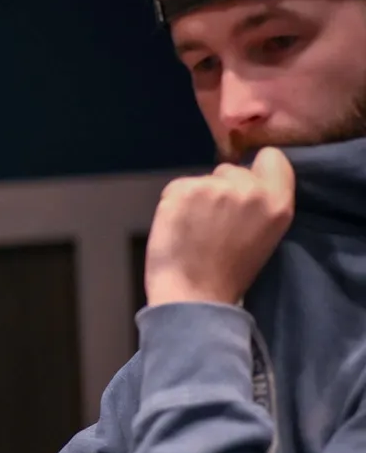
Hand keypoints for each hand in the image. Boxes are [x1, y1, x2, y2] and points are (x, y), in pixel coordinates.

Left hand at [144, 148, 294, 306]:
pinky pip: (178, 186)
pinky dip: (174, 202)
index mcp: (278, 202)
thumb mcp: (265, 234)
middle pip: (232, 168)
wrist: (195, 295)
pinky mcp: (183, 190)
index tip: (244, 187)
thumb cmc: (228, 272)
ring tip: (196, 229)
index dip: (256, 169)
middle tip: (215, 222)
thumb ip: (261, 203)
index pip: (272, 157)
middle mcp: (250, 190)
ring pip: (203, 178)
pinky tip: (179, 227)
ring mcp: (215, 188)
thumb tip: (245, 179)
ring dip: (197, 196)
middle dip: (222, 187)